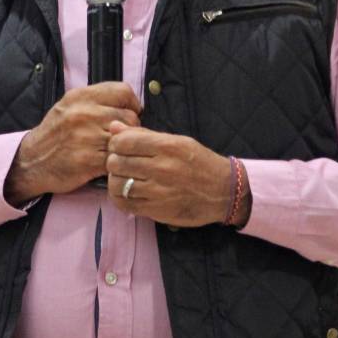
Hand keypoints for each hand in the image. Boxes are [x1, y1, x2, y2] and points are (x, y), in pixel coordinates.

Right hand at [4, 82, 140, 204]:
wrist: (32, 161)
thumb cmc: (55, 134)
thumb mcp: (70, 106)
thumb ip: (97, 101)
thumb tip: (130, 104)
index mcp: (80, 96)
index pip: (123, 91)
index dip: (132, 103)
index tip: (130, 112)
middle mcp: (83, 113)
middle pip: (130, 116)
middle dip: (130, 128)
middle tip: (119, 136)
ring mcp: (86, 137)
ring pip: (125, 138)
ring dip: (123, 146)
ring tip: (113, 149)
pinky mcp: (88, 160)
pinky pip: (116, 157)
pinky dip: (116, 161)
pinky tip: (106, 161)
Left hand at [105, 122, 250, 227]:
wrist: (223, 192)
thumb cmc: (199, 162)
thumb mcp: (177, 141)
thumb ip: (144, 135)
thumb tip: (114, 127)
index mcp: (167, 147)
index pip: (124, 142)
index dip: (115, 143)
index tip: (120, 146)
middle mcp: (162, 168)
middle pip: (116, 162)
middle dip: (114, 161)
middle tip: (121, 162)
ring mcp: (158, 192)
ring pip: (117, 184)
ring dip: (115, 179)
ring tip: (124, 177)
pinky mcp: (156, 211)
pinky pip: (124, 204)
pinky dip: (119, 197)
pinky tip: (126, 192)